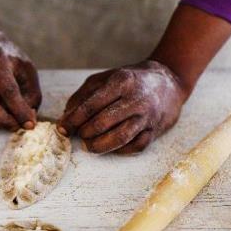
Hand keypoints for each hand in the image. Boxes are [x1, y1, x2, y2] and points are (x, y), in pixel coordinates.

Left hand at [58, 60, 185, 153]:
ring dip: (99, 145)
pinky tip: (110, 146)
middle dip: (84, 133)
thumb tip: (65, 118)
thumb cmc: (129, 82)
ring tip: (89, 145)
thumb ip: (82, 96)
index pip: (91, 105)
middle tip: (78, 135)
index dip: (73, 120)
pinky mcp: (155, 130)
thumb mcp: (104, 79)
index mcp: (121, 82)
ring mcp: (147, 116)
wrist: (169, 82)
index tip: (62, 128)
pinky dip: (119, 150)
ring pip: (119, 138)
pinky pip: (135, 147)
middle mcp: (136, 98)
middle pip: (102, 123)